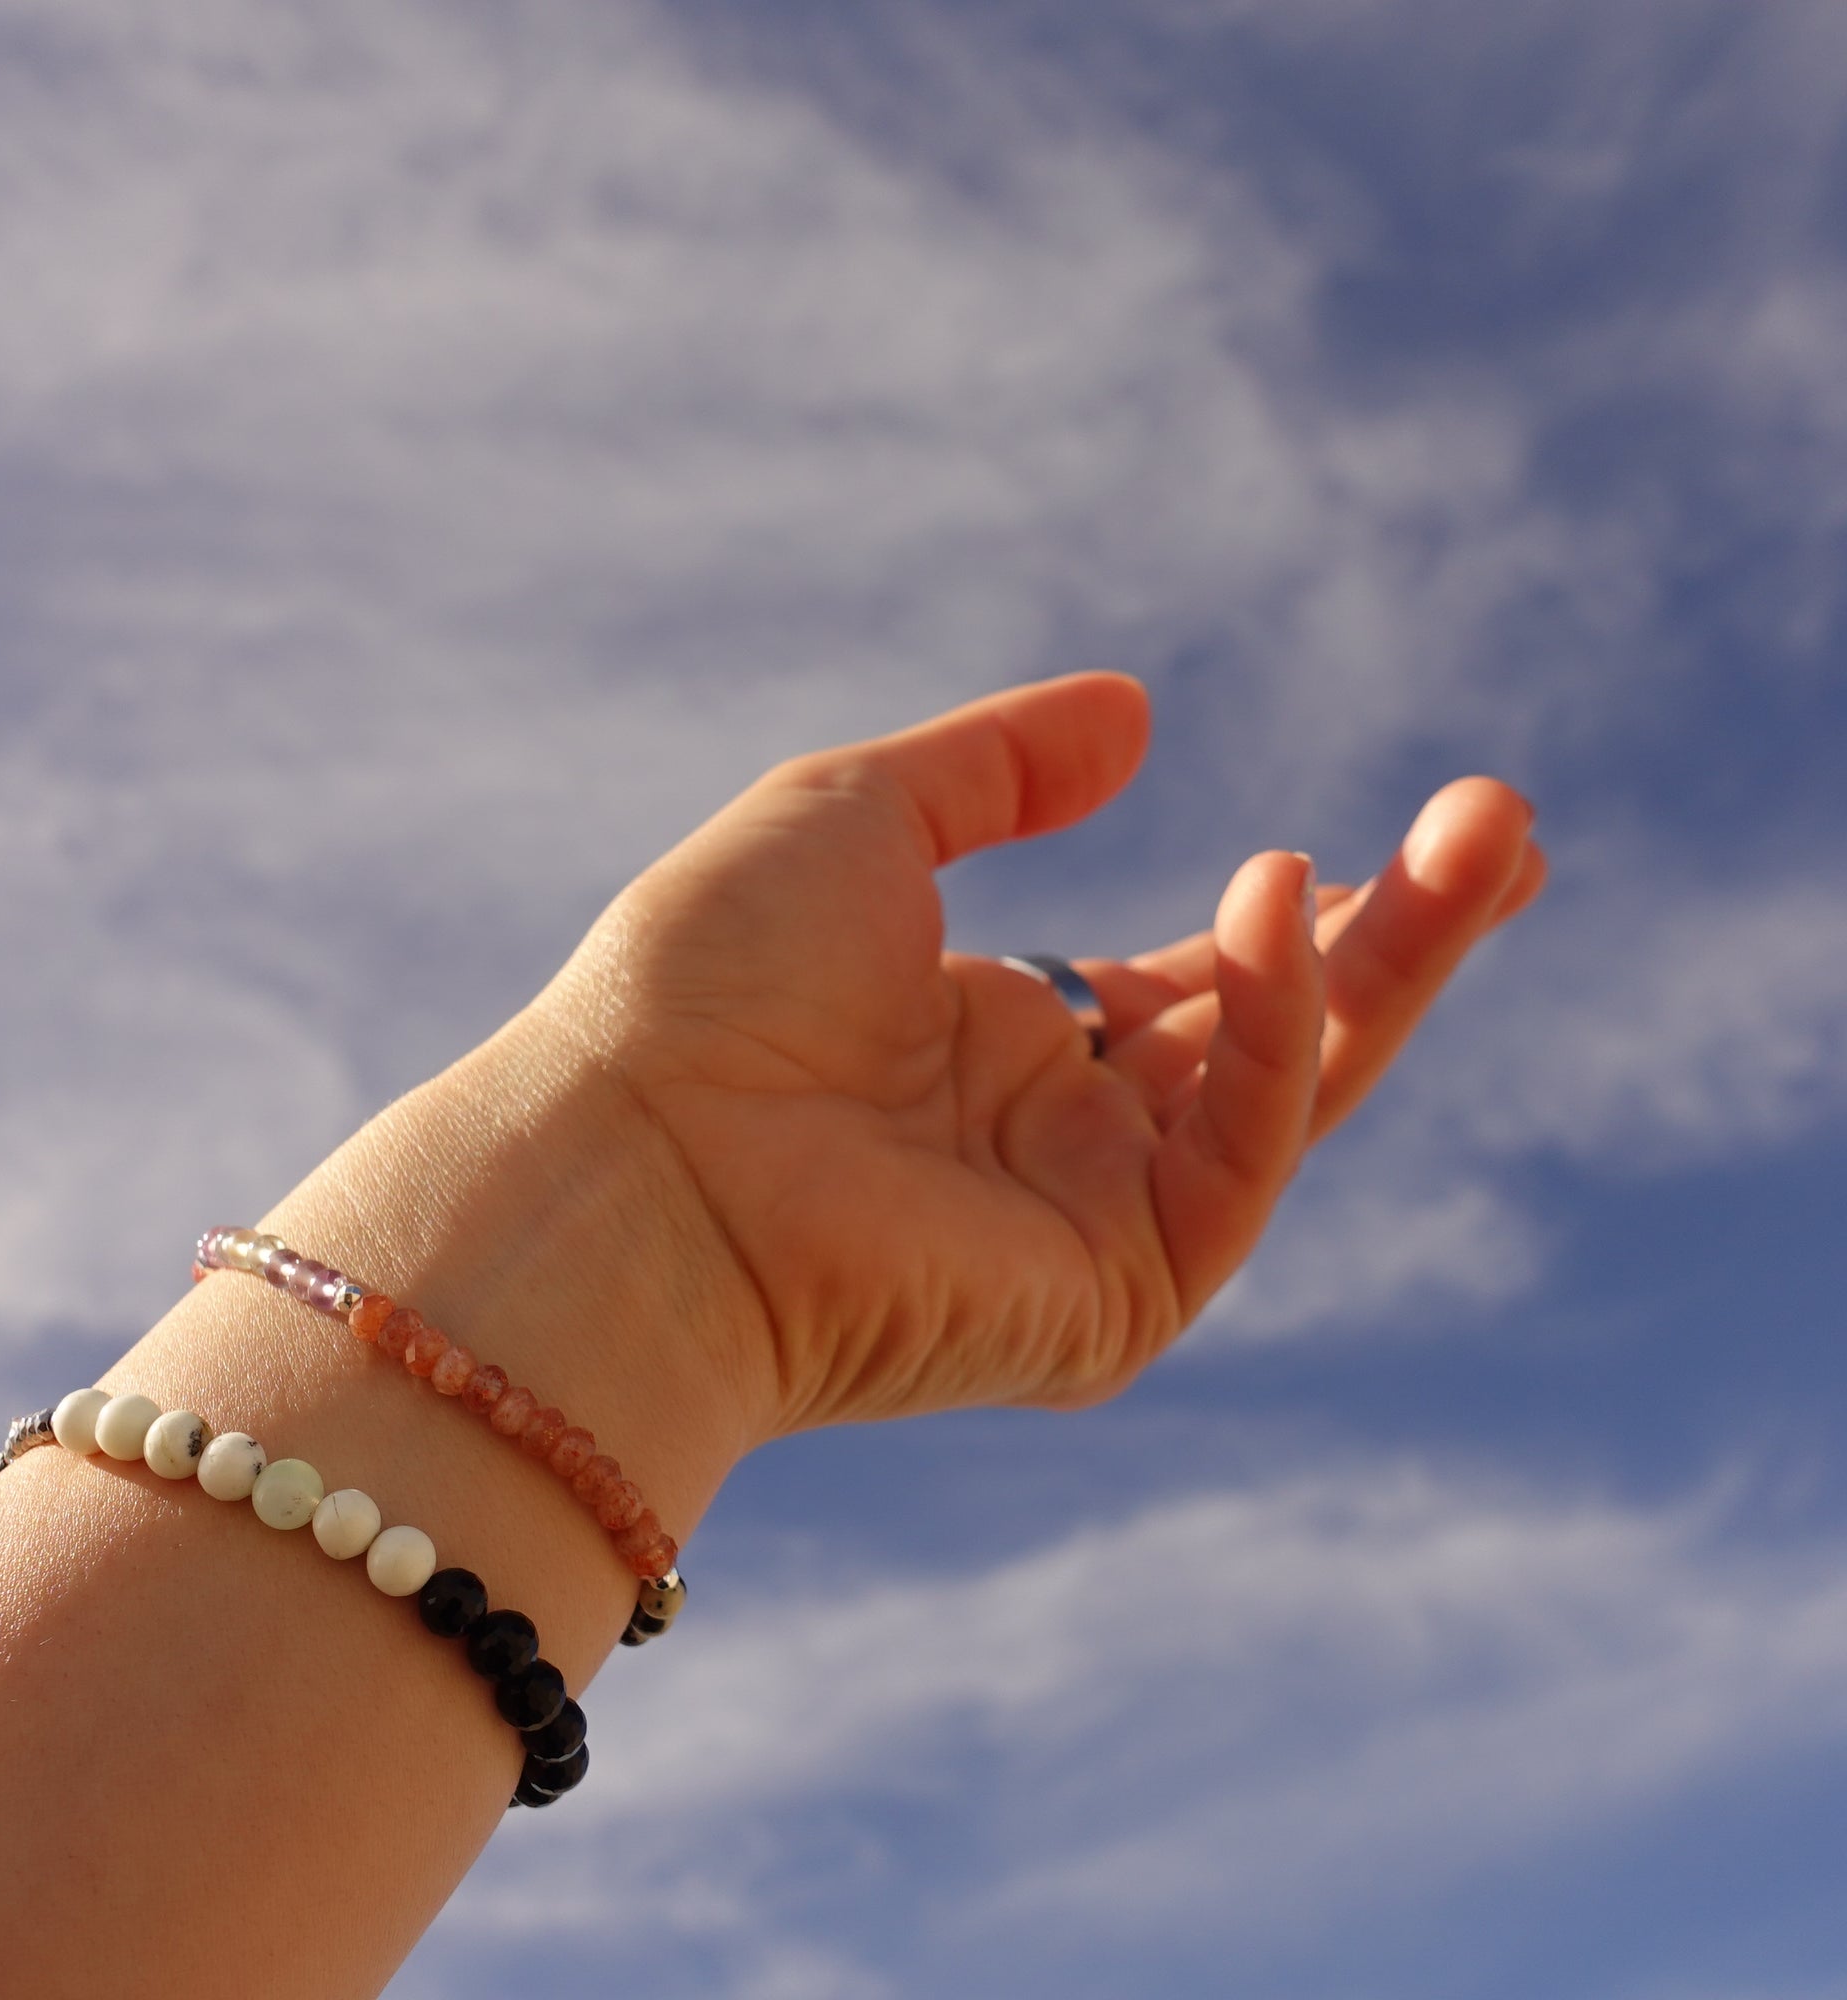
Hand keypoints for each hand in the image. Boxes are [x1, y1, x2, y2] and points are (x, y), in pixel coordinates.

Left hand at [532, 674, 1543, 1437]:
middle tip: (1508, 827)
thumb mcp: (859, 813)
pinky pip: (1234, 1160)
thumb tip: (1136, 714)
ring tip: (1482, 837)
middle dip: (1396, 938)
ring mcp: (1092, 1227)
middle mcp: (1059, 1143)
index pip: (1194, 985)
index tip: (1410, 840)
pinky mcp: (1111, 1303)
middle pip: (1273, 1040)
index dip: (1300, 917)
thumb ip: (1001, 768)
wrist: (631, 1154)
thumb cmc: (706, 979)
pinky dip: (1270, 1035)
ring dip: (1387, 966)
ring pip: (1290, 1097)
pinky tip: (1278, 906)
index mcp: (999, 1044)